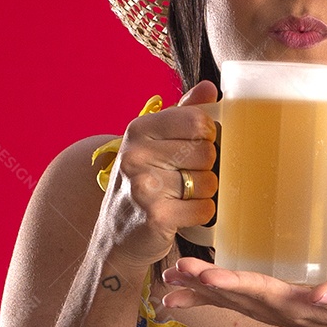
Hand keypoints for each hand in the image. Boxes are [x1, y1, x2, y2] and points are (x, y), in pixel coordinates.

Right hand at [93, 82, 218, 270]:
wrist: (116, 238)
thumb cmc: (143, 183)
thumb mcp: (155, 143)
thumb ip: (183, 113)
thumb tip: (210, 88)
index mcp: (139, 129)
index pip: (198, 121)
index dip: (208, 136)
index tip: (197, 146)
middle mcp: (136, 154)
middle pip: (207, 152)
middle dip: (206, 168)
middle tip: (186, 177)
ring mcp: (144, 186)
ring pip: (209, 182)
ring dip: (204, 193)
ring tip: (181, 197)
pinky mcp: (156, 216)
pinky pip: (204, 209)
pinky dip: (201, 214)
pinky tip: (182, 214)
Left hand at [160, 257, 326, 326]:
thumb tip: (321, 294)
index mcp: (291, 300)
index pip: (258, 289)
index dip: (233, 283)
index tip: (210, 277)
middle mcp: (268, 306)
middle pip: (232, 293)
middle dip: (203, 282)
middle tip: (178, 271)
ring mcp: (259, 308)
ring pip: (222, 297)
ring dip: (193, 288)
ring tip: (168, 278)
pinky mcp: (254, 304)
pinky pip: (221, 301)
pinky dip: (195, 296)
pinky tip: (172, 292)